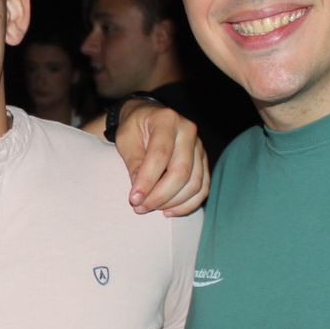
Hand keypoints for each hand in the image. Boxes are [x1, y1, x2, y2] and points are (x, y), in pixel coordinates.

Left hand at [112, 101, 208, 215]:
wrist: (148, 118)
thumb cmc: (134, 128)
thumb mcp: (126, 140)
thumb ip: (134, 163)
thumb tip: (140, 193)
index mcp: (167, 120)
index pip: (160, 155)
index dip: (147, 181)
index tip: (134, 199)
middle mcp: (188, 131)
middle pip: (181, 171)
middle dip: (160, 196)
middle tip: (140, 207)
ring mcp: (199, 147)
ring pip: (194, 183)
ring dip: (172, 202)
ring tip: (151, 208)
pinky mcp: (203, 161)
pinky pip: (203, 188)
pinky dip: (187, 204)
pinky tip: (169, 211)